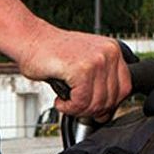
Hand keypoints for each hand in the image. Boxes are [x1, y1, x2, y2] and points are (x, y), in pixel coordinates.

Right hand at [15, 26, 131, 118]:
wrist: (29, 39)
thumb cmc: (51, 53)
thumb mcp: (84, 64)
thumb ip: (99, 84)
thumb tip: (105, 114)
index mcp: (113, 50)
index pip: (125, 89)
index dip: (108, 104)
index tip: (92, 107)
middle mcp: (109, 53)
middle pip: (112, 99)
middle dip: (91, 110)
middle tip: (75, 107)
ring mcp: (97, 60)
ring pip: (97, 103)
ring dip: (78, 110)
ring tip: (66, 103)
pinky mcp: (82, 69)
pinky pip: (82, 102)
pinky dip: (69, 108)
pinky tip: (60, 101)